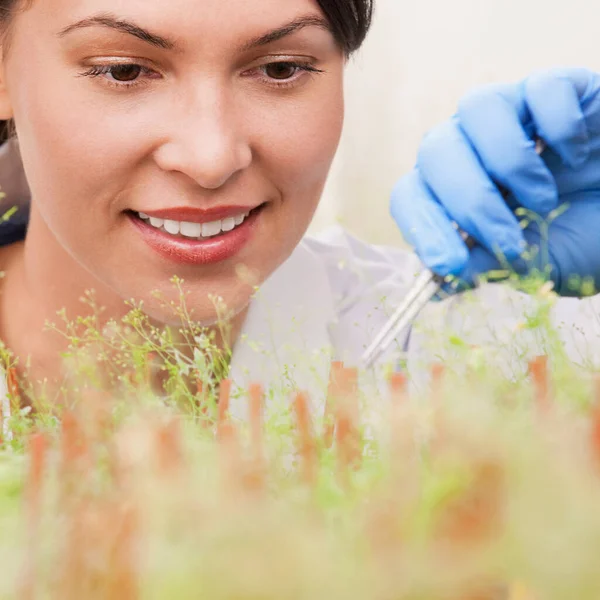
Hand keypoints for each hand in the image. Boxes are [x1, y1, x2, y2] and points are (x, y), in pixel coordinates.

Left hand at [390, 67, 599, 296]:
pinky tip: (577, 155)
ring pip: (477, 106)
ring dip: (510, 163)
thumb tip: (435, 286)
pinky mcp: (558, 89)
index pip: (409, 194)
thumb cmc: (581, 236)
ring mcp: (512, 113)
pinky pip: (541, 87)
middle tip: (508, 240)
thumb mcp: (534, 263)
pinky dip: (559, 126)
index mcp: (452, 187)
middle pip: (435, 150)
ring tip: (544, 201)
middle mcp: (471, 145)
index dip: (422, 228)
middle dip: (469, 202)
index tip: (449, 263)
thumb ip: (486, 267)